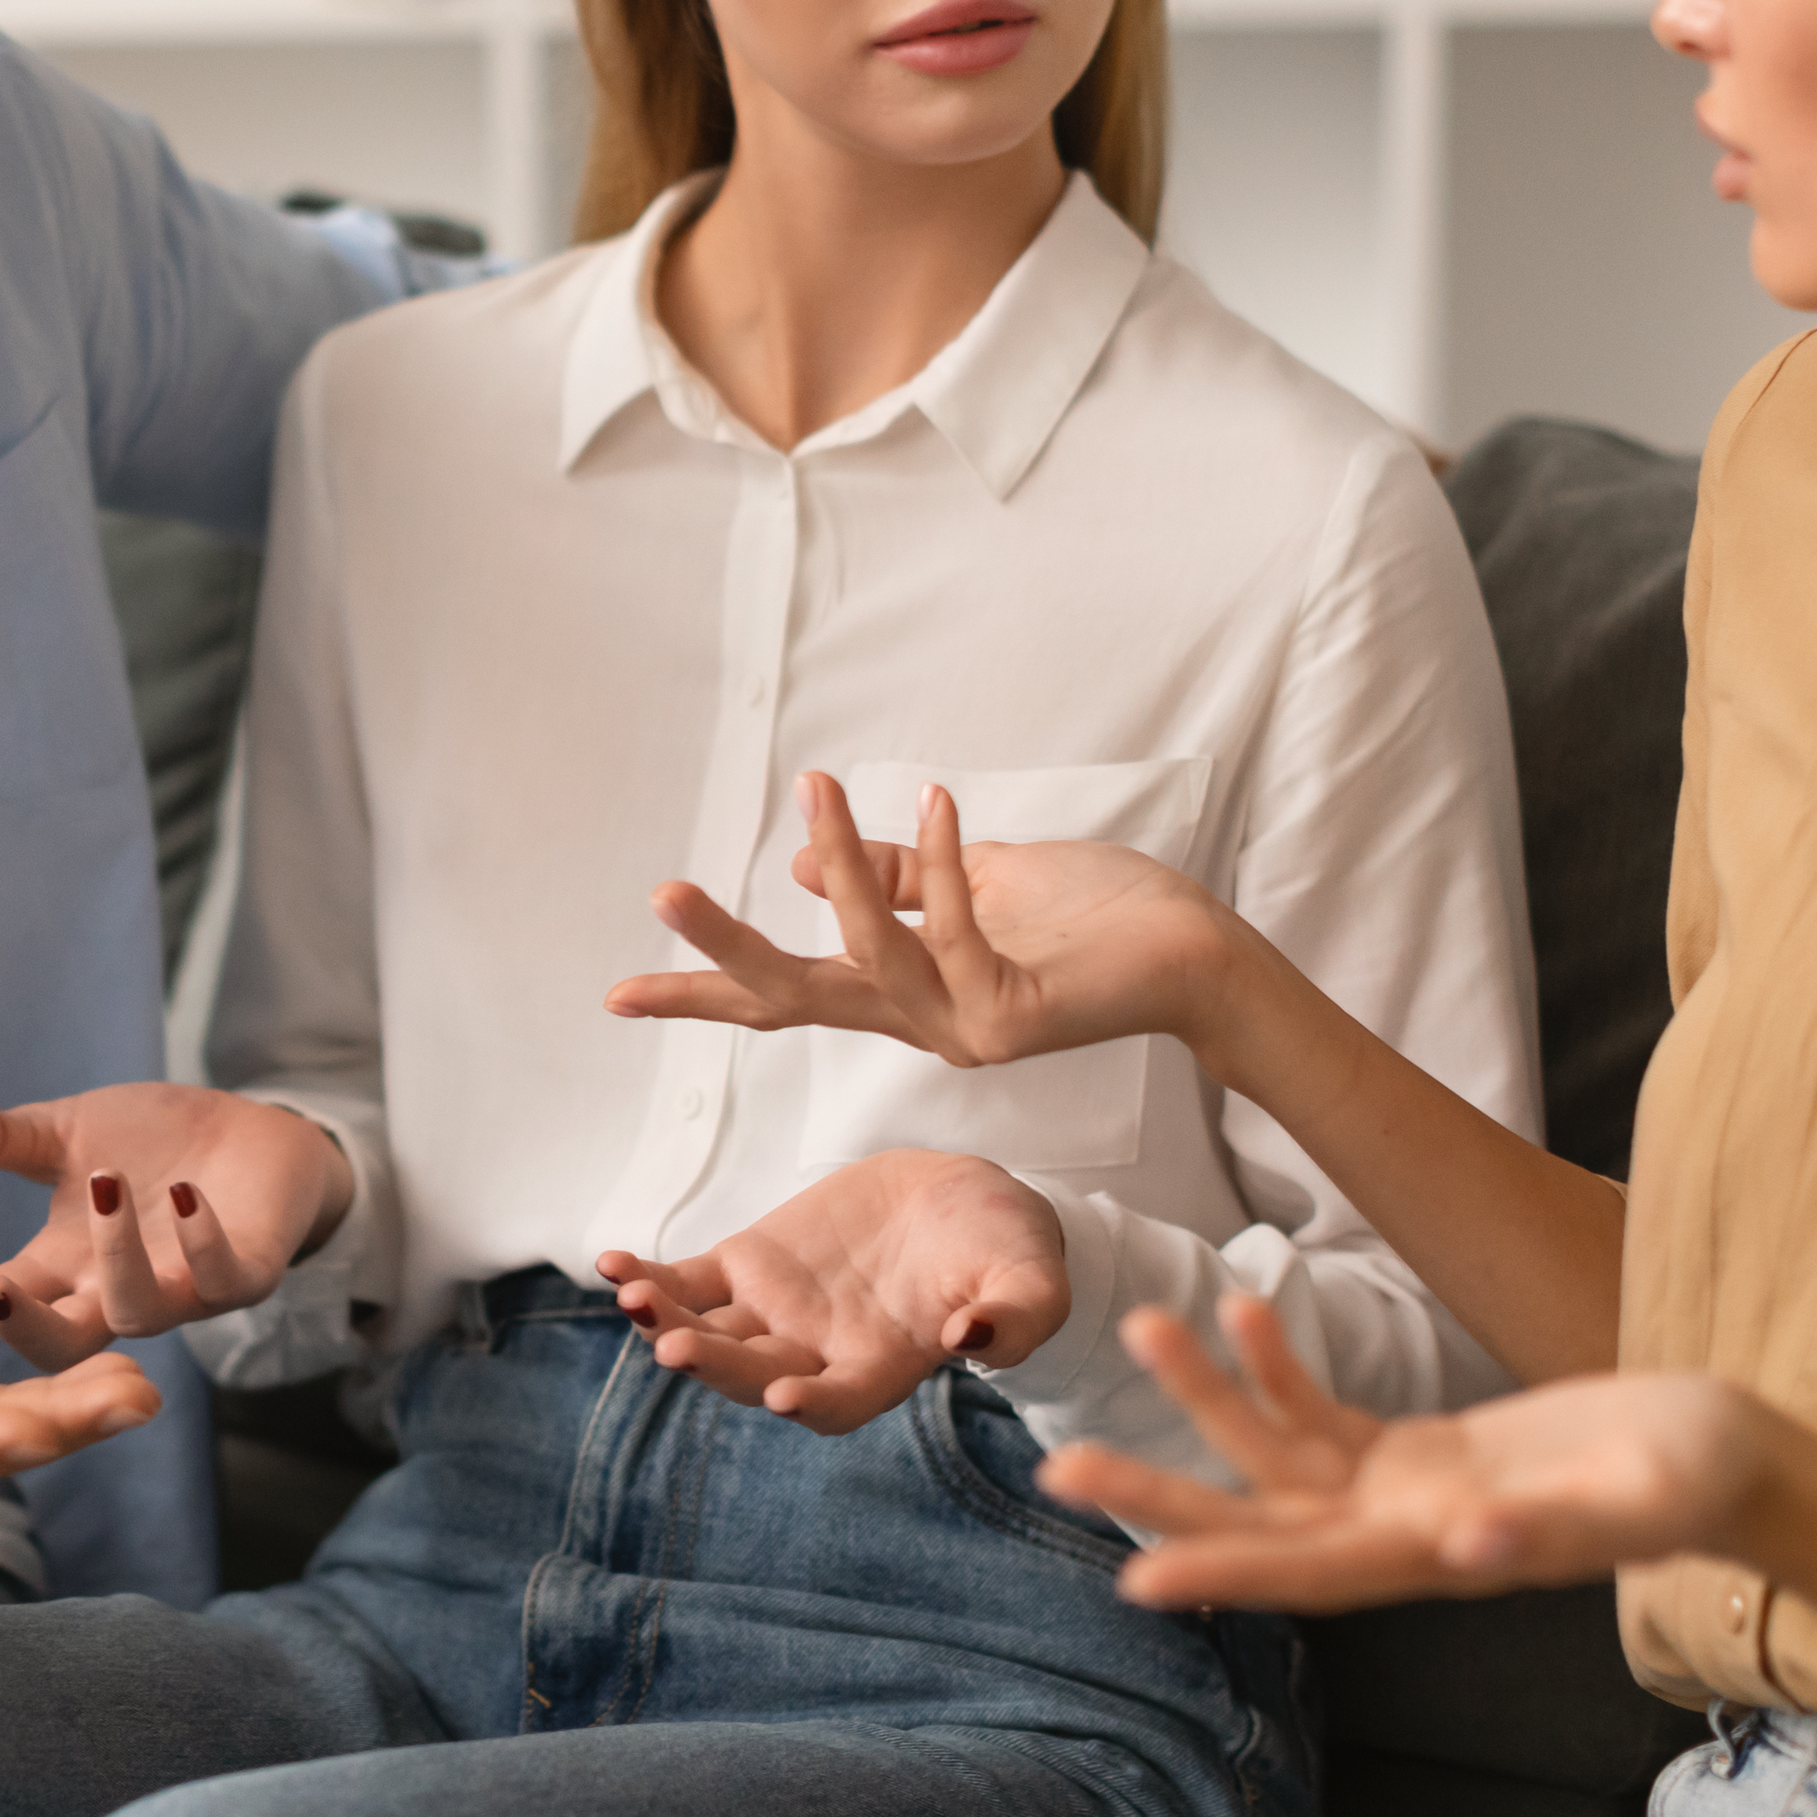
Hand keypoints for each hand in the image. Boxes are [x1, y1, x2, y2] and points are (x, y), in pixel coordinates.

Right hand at [0, 1083, 355, 1371]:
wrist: (254, 1131)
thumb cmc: (154, 1142)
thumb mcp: (69, 1134)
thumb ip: (5, 1139)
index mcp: (64, 1266)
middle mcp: (116, 1291)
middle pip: (58, 1346)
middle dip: (21, 1328)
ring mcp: (183, 1289)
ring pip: (140, 1314)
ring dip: (117, 1253)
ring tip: (106, 1183)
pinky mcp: (247, 1272)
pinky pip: (224, 1281)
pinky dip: (201, 1243)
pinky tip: (182, 1196)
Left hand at [594, 1149, 1070, 1432]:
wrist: (962, 1199)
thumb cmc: (1005, 1249)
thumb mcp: (1032, 1279)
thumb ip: (1016, 1315)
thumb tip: (976, 1340)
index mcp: (884, 1368)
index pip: (839, 1401)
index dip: (812, 1403)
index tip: (784, 1396)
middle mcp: (818, 1352)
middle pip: (755, 1373)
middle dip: (716, 1364)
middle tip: (678, 1348)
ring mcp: (777, 1311)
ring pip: (711, 1329)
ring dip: (668, 1321)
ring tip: (634, 1297)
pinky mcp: (750, 1265)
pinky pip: (689, 1279)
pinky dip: (652, 1276)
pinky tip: (613, 1266)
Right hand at [603, 772, 1234, 1070]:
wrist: (1196, 955)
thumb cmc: (1098, 918)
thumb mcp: (978, 880)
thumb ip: (895, 881)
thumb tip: (804, 869)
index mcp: (903, 994)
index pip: (788, 993)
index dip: (706, 988)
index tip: (620, 990)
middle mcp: (920, 1022)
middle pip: (796, 998)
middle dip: (723, 951)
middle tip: (660, 894)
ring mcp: (964, 1026)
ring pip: (868, 956)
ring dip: (840, 863)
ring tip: (813, 790)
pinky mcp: (1013, 1016)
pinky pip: (955, 929)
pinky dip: (939, 861)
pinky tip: (936, 800)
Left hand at [1035, 1294, 1772, 1611]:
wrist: (1730, 1459)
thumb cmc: (1693, 1482)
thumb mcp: (1631, 1504)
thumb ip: (1549, 1530)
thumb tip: (1462, 1550)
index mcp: (1441, 1560)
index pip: (1312, 1575)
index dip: (1225, 1573)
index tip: (1135, 1579)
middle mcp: (1405, 1537)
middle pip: (1263, 1521)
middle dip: (1163, 1492)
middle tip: (1057, 1466)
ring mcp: (1409, 1495)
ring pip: (1281, 1455)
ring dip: (1206, 1397)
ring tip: (1139, 1321)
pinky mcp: (1425, 1451)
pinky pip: (1330, 1414)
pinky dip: (1282, 1367)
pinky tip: (1241, 1306)